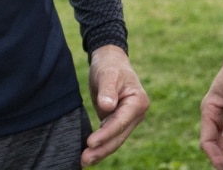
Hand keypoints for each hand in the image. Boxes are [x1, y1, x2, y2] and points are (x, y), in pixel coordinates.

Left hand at [81, 44, 148, 166]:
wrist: (110, 62)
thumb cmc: (109, 65)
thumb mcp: (107, 73)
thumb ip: (108, 90)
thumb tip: (107, 107)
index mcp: (138, 101)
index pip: (120, 122)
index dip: (105, 134)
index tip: (90, 142)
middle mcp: (136, 113)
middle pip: (119, 135)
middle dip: (102, 148)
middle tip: (84, 159)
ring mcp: (129, 119)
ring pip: (115, 140)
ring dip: (100, 151)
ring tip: (84, 161)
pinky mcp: (119, 122)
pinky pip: (110, 137)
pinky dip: (101, 146)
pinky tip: (89, 154)